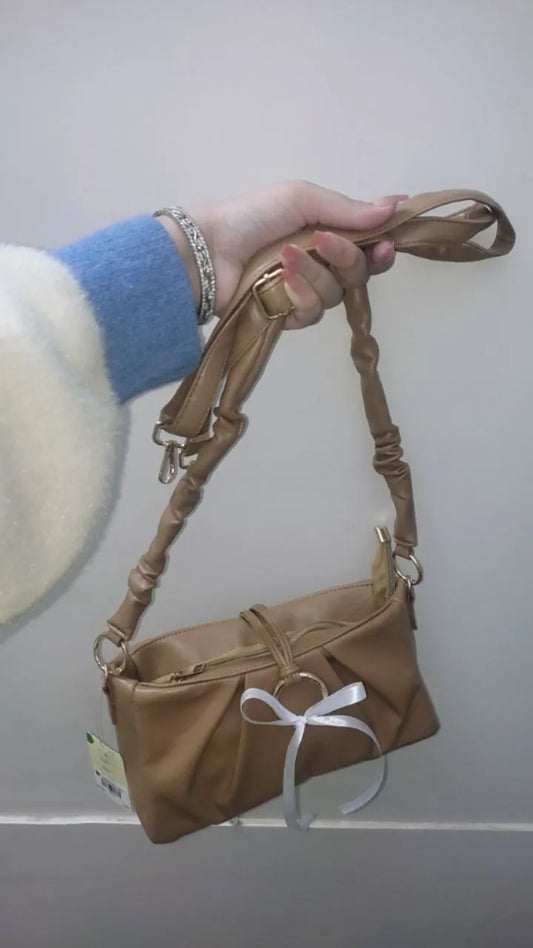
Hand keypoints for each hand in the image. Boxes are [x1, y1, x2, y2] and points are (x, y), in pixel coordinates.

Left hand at [161, 181, 405, 329]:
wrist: (208, 249)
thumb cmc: (252, 216)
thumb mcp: (301, 199)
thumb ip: (347, 209)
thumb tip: (395, 205)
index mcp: (326, 232)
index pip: (368, 247)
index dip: (382, 248)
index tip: (386, 245)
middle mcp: (320, 264)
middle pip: (358, 273)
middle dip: (347, 258)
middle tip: (324, 244)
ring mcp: (304, 292)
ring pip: (336, 294)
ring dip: (314, 274)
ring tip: (285, 258)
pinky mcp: (288, 316)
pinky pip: (312, 313)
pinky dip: (300, 295)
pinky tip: (280, 282)